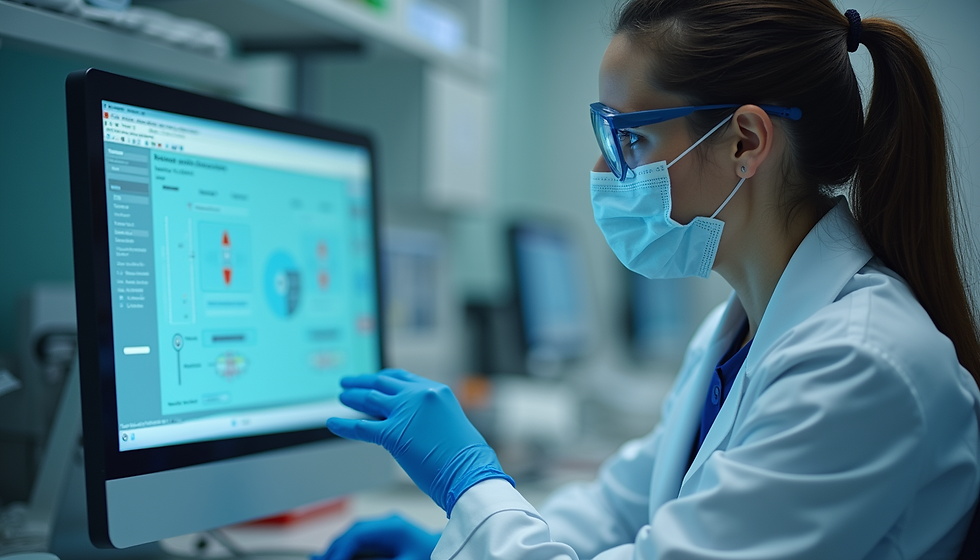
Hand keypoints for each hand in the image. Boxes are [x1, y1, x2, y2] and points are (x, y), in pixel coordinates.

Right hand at [312, 514, 438, 559]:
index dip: (341, 549)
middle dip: (335, 548)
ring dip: (341, 547)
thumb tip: (352, 558)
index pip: (357, 534)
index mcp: (393, 526)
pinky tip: (341, 555)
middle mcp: (389, 523)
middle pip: (353, 532)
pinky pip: (365, 539)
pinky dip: (351, 548)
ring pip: (357, 534)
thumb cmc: (431, 555)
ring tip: (326, 558)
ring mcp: (389, 527)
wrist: (454, 549)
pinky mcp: (390, 535)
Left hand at [327, 369, 512, 513]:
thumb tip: (411, 421)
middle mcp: (419, 395)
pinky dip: (344, 425)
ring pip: (370, 399)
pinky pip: (361, 427)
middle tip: (348, 382)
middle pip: (382, 383)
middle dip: (363, 382)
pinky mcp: (393, 433)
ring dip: (352, 397)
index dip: (383, 378)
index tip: (373, 378)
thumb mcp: (449, 421)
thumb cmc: (465, 456)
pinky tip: (332, 423)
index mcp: (435, 390)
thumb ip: (429, 415)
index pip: (402, 378)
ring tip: (341, 396)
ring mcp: (405, 412)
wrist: (469, 472)